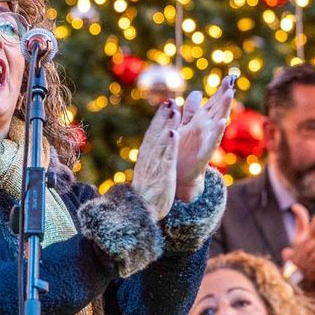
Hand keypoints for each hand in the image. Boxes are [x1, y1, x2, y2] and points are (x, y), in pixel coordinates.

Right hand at [133, 101, 178, 220]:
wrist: (140, 213)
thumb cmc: (146, 195)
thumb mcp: (148, 173)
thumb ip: (152, 159)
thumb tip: (155, 149)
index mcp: (145, 157)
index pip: (152, 134)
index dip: (160, 119)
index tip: (166, 105)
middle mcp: (148, 158)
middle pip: (156, 133)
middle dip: (163, 117)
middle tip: (171, 101)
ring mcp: (154, 166)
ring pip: (161, 142)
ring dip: (167, 125)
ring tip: (174, 110)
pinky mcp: (161, 175)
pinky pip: (165, 158)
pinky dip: (169, 145)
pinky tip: (174, 133)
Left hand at [171, 78, 235, 201]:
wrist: (180, 174)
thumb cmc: (183, 149)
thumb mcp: (185, 126)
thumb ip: (191, 111)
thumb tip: (197, 92)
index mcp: (201, 122)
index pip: (212, 103)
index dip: (219, 91)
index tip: (227, 78)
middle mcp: (207, 129)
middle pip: (218, 109)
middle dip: (224, 96)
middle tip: (231, 82)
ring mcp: (207, 141)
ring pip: (218, 122)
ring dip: (224, 108)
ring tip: (229, 95)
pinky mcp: (204, 153)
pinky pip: (212, 141)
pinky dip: (218, 132)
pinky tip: (223, 122)